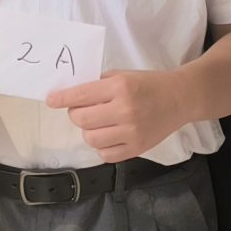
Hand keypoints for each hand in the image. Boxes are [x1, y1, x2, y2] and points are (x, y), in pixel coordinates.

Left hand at [47, 68, 189, 163]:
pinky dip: (102, 146)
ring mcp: (131, 133)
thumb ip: (98, 85)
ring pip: (90, 139)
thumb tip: (70, 96)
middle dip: (77, 114)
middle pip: (81, 119)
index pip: (81, 95)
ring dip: (89, 131)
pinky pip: (105, 155)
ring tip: (99, 123)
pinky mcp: (137, 149)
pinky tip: (110, 136)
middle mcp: (125, 111)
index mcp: (120, 88)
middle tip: (85, 110)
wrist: (180, 99)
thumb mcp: (123, 76)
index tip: (51, 100)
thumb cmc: (149, 84)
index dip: (62, 98)